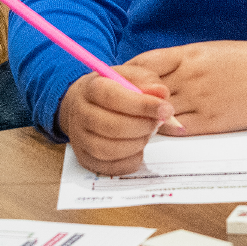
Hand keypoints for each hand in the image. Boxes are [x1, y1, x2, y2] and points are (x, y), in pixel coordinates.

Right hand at [57, 65, 183, 175]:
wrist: (83, 105)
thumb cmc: (112, 90)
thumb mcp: (128, 77)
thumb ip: (147, 81)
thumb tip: (161, 94)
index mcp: (90, 88)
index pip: (113, 98)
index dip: (143, 105)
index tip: (166, 110)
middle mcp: (80, 113)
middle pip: (112, 126)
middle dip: (143, 127)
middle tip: (158, 123)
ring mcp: (79, 138)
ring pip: (109, 150)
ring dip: (137, 144)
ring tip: (147, 133)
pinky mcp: (85, 158)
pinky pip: (110, 167)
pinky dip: (130, 161)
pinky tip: (137, 148)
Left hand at [124, 41, 246, 135]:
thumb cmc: (241, 61)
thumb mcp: (205, 52)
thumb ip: (176, 62)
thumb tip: (148, 74)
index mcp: (187, 55)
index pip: (143, 64)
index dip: (126, 74)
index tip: (118, 81)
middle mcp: (189, 77)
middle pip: (145, 89)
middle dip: (129, 98)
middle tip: (117, 106)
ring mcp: (200, 99)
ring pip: (157, 112)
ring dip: (145, 118)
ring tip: (137, 121)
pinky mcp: (212, 121)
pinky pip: (178, 128)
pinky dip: (165, 130)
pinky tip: (161, 129)